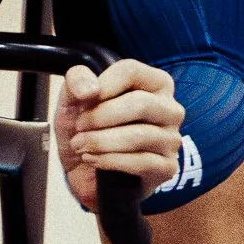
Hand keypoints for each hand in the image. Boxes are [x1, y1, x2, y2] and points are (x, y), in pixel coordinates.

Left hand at [54, 60, 183, 209]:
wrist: (82, 172)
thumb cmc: (86, 130)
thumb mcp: (72, 101)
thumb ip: (76, 81)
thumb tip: (91, 90)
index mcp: (154, 84)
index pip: (132, 71)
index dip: (102, 85)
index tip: (83, 101)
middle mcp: (169, 109)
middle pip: (140, 104)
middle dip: (100, 117)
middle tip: (79, 127)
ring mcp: (171, 140)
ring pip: (139, 135)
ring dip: (101, 141)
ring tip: (80, 145)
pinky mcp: (167, 167)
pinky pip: (142, 162)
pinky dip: (110, 160)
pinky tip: (93, 159)